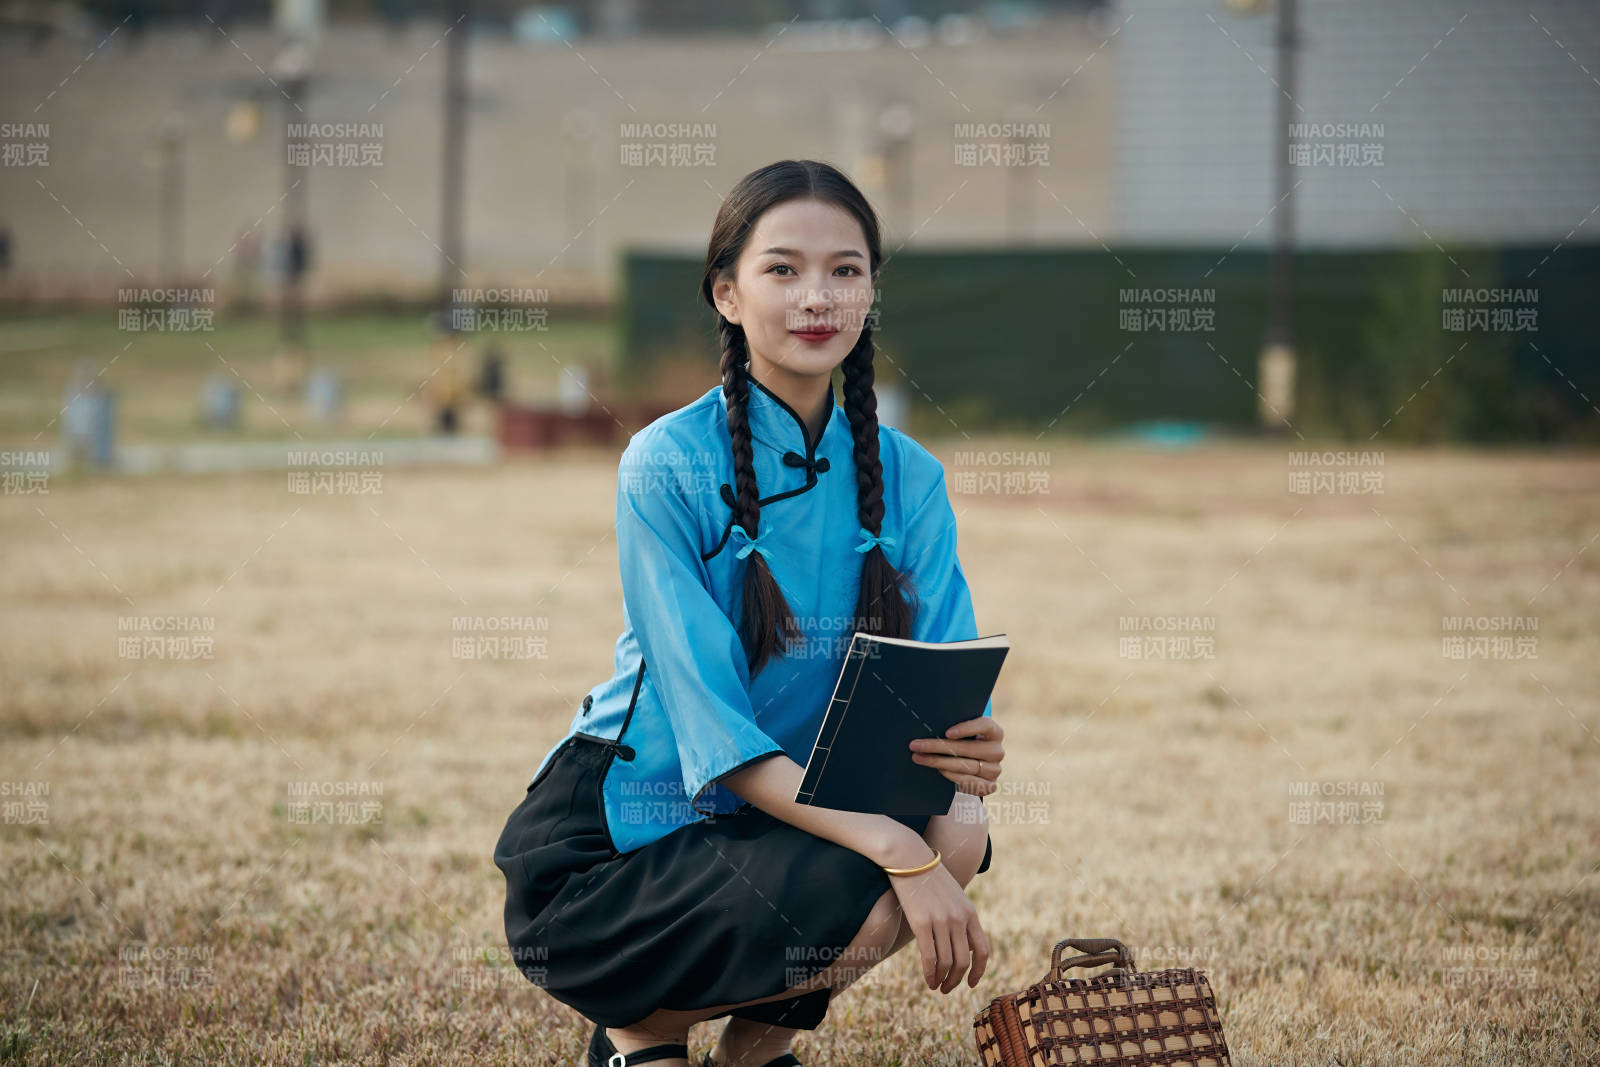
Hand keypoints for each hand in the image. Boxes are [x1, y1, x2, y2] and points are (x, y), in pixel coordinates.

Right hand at [883, 843, 989, 992]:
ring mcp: (941, 921)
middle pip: (964, 961)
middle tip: (947, 989)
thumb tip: (959, 942)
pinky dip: (930, 974)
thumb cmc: (929, 877)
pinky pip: (929, 957)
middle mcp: (959, 919)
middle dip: (956, 980)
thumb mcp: (953, 896)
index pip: (982, 950)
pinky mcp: (921, 923)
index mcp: (970, 912)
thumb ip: (960, 917)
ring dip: (942, 980)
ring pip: (946, 963)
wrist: (909, 858)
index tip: (971, 983)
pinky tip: (928, 980)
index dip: (979, 971)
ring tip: (936, 986)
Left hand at [908, 715, 1003, 796]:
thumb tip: (929, 723)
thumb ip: (954, 728)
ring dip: (938, 762)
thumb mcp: (963, 732)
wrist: (972, 763)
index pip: (985, 725)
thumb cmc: (964, 741)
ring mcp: (995, 770)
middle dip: (938, 746)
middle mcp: (997, 751)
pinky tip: (937, 770)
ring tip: (919, 758)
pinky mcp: (989, 785)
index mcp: (995, 732)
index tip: (947, 733)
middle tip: (916, 745)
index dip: (967, 728)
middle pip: (968, 748)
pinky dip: (951, 776)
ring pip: (965, 766)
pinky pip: (968, 782)